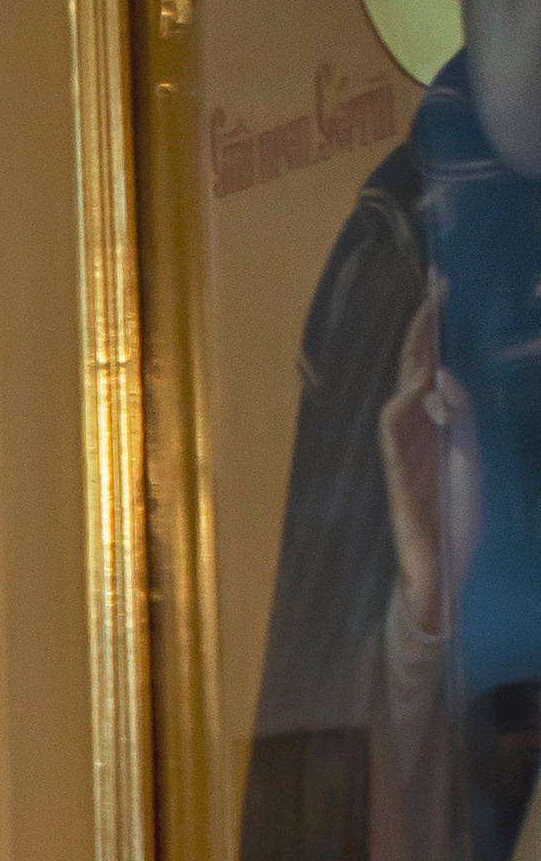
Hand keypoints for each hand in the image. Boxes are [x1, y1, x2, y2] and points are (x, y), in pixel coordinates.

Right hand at [380, 277, 480, 639]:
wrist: (445, 570)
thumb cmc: (456, 518)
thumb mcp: (469, 456)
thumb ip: (459, 416)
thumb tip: (441, 374)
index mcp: (433, 427)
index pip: (428, 370)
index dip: (432, 333)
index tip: (441, 289)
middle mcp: (414, 435)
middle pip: (411, 375)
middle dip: (421, 333)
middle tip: (434, 289)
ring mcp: (402, 456)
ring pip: (398, 398)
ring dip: (411, 362)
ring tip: (427, 326)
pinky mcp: (397, 479)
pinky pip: (391, 437)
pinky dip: (403, 409)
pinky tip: (418, 389)